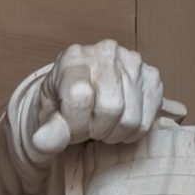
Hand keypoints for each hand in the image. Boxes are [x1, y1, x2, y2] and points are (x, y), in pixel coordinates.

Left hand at [29, 40, 184, 157]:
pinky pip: (147, 120)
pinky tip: (118, 121)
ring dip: (114, 132)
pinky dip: (131, 131)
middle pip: (111, 108)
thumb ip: (48, 130)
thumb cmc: (62, 104)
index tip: (70, 124)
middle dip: (96, 128)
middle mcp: (106, 52)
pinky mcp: (152, 77)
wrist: (80, 95)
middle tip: (88, 126)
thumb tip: (42, 142)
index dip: (75, 122)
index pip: (80, 97)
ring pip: (131, 118)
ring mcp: (133, 62)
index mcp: (74, 57)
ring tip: (102, 124)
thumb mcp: (47, 117)